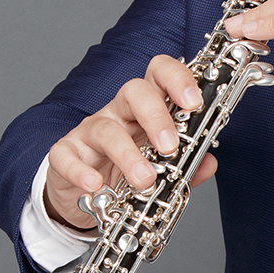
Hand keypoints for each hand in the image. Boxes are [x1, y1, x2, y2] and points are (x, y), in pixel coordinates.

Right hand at [44, 55, 217, 229]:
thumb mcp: (160, 167)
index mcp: (147, 108)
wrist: (85, 197)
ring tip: (145, 180)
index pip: (160, 75)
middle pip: (134, 91)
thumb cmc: (125, 170)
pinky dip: (81, 171)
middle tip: (170, 146)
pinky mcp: (65, 153)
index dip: (178, 79)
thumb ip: (186, 165)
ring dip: (128, 155)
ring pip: (106, 129)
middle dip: (156, 116)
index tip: (194, 102)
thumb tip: (209, 163)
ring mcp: (89, 131)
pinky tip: (95, 185)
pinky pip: (66, 155)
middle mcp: (118, 112)